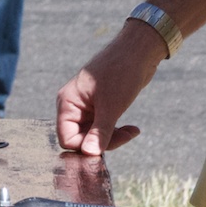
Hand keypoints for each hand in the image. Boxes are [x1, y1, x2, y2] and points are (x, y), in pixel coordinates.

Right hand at [55, 23, 166, 155]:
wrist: (138, 52)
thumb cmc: (121, 72)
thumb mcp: (111, 106)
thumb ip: (99, 132)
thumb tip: (89, 154)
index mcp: (67, 102)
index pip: (67, 138)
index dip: (85, 146)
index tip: (106, 145)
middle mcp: (73, 105)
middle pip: (80, 138)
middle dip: (102, 142)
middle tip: (125, 136)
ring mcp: (87, 106)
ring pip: (93, 135)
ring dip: (112, 137)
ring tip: (131, 131)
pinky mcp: (100, 106)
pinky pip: (103, 127)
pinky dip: (116, 131)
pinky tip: (132, 128)